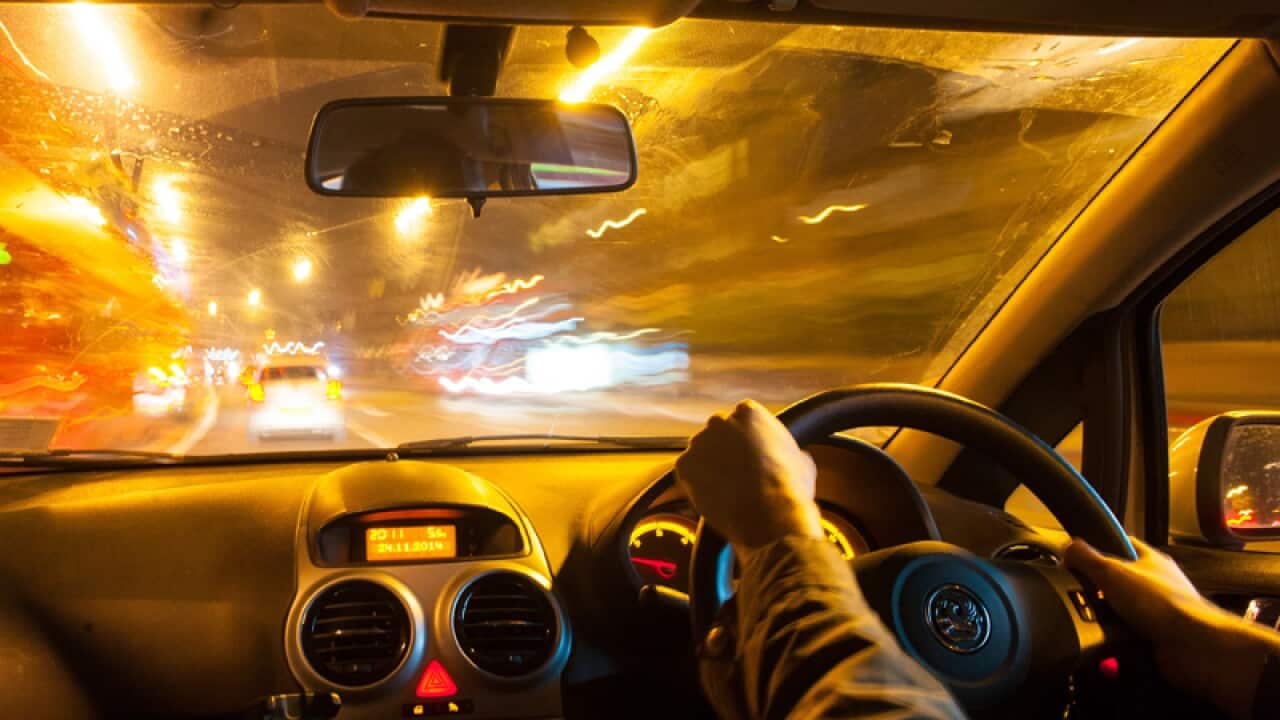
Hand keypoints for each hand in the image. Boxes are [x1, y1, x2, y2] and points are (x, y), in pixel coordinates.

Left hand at [675, 400, 822, 554]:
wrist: (769, 516)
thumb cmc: (790, 489)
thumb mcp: (802, 460)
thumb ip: (789, 449)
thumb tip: (795, 456)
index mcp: (748, 412)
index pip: (741, 417)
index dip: (746, 438)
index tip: (750, 453)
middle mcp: (719, 421)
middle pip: (717, 430)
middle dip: (724, 447)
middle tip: (736, 470)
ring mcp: (698, 443)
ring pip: (700, 451)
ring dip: (708, 465)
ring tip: (725, 488)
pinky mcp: (684, 465)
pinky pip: (686, 471)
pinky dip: (694, 482)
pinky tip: (713, 496)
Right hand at [1066, 538, 1279, 719]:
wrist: (1191, 647)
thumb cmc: (1163, 603)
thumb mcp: (1112, 571)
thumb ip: (1086, 557)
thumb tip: (1067, 547)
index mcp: (1150, 561)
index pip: (1122, 544)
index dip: (1099, 546)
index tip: (1078, 554)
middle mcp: (1155, 585)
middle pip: (1116, 581)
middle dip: (1096, 590)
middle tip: (1078, 592)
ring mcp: (1156, 612)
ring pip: (1118, 611)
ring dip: (1103, 617)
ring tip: (1089, 619)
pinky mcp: (1153, 638)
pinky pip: (1123, 636)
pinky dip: (1112, 640)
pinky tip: (1104, 639)